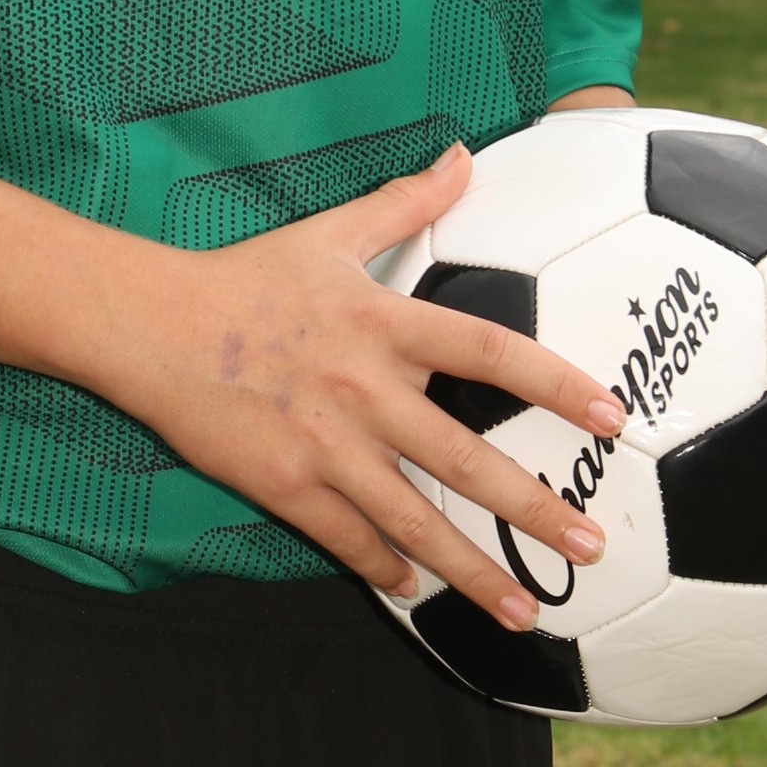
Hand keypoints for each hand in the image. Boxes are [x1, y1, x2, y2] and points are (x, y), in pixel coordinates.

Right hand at [106, 143, 627, 630]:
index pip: (491, 354)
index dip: (556, 384)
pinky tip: (416, 592)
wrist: (155, 327)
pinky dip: (385, 569)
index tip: (611, 416)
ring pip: (413, 521)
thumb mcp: (331, 233)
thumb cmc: (247, 279)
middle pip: (466, 459)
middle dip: (532, 509)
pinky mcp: (285, 486)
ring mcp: (326, 446)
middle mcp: (365, 391)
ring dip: (472, 571)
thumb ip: (405, 202)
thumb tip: (462, 155)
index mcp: (384, 325)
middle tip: (590, 545)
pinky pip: (348, 539)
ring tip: (522, 611)